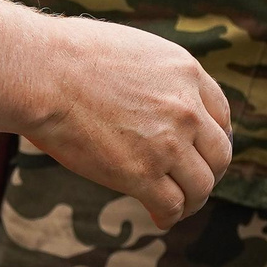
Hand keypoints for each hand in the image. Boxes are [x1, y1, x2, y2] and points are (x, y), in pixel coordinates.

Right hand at [26, 17, 233, 228]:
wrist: (44, 73)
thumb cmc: (71, 56)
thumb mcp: (134, 49)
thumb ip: (155, 76)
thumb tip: (149, 95)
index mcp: (185, 72)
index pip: (221, 114)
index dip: (213, 138)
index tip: (200, 151)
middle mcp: (186, 108)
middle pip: (219, 153)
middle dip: (209, 171)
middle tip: (193, 181)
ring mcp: (167, 142)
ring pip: (202, 185)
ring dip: (192, 199)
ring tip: (177, 205)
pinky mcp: (142, 173)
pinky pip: (172, 205)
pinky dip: (169, 216)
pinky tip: (158, 216)